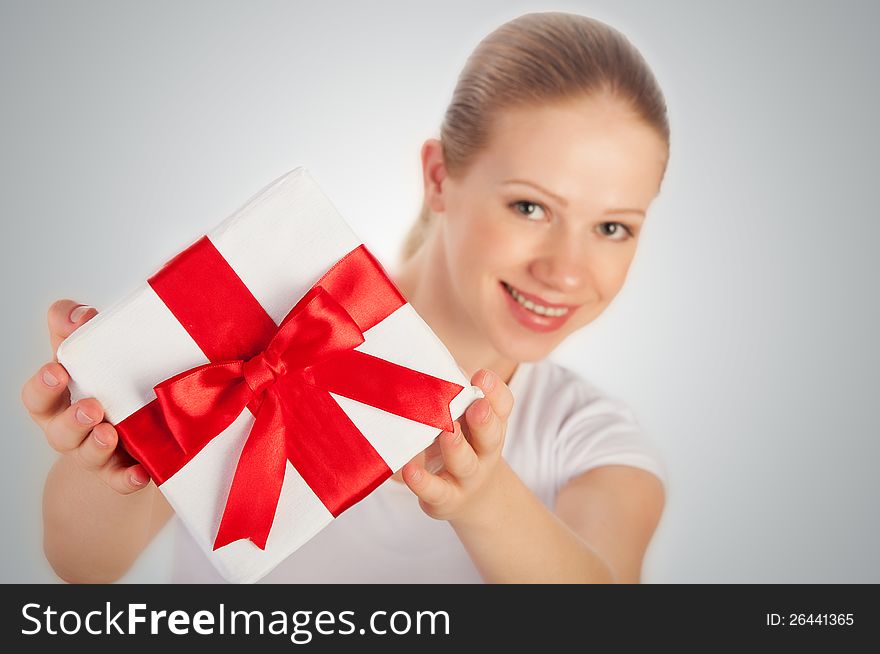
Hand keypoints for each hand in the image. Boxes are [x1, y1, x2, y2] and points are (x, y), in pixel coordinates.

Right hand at [20, 299, 150, 493]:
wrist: (129, 424)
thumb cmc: (103, 379)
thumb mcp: (85, 349)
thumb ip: (74, 325)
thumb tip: (81, 314)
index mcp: (58, 399)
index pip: (38, 396)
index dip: (43, 385)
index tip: (58, 370)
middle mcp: (71, 429)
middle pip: (59, 431)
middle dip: (72, 419)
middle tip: (91, 406)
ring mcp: (97, 453)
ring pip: (88, 455)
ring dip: (97, 445)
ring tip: (110, 433)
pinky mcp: (122, 469)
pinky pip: (122, 479)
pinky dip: (128, 477)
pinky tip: (141, 471)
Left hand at [402, 368, 513, 521]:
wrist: (472, 498)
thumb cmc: (463, 444)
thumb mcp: (464, 419)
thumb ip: (452, 394)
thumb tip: (425, 362)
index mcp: (491, 424)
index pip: (502, 406)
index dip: (495, 391)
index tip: (481, 376)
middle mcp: (484, 451)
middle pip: (491, 436)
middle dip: (484, 419)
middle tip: (477, 405)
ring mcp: (467, 476)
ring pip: (465, 463)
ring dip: (457, 447)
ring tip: (448, 433)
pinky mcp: (445, 498)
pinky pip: (435, 490)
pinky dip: (422, 481)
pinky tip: (410, 469)